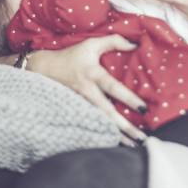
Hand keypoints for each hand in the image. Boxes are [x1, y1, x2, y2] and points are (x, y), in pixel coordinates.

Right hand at [30, 35, 148, 145]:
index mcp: (92, 74)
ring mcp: (82, 104)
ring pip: (101, 123)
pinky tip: (118, 144)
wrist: (44, 69)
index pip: (113, 87)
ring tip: (134, 146)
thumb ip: (113, 41)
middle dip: (125, 126)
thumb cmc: (72, 56)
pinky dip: (105, 135)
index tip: (143, 108)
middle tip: (142, 137)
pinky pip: (94, 124)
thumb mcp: (91, 44)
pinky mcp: (78, 111)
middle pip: (108, 113)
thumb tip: (135, 45)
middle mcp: (88, 92)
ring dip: (117, 136)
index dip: (128, 98)